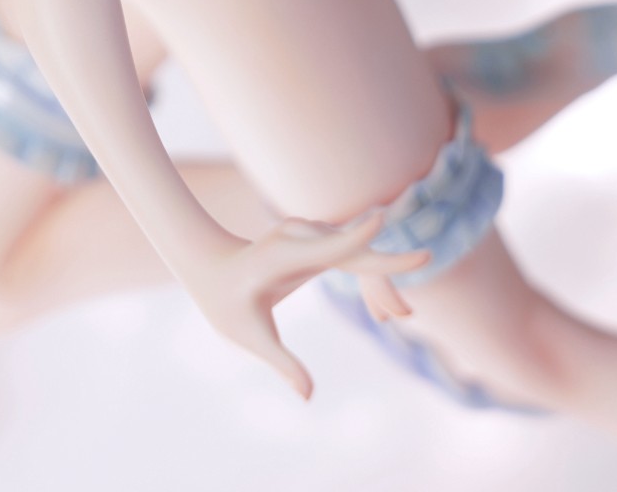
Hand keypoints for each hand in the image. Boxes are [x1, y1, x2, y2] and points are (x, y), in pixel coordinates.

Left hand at [182, 213, 428, 398]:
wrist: (213, 269)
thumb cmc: (226, 304)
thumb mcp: (250, 339)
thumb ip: (281, 364)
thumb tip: (308, 397)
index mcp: (283, 255)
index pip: (330, 246)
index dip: (357, 237)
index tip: (381, 220)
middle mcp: (301, 236)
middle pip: (357, 253)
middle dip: (385, 278)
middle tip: (404, 316)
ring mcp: (311, 234)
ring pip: (361, 253)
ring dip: (380, 284)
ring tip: (395, 316)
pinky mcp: (318, 239)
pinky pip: (354, 254)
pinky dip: (370, 279)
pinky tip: (378, 311)